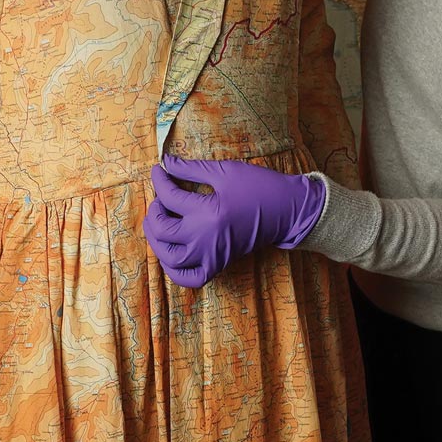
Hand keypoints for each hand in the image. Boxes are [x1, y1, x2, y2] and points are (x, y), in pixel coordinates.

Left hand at [142, 155, 325, 287]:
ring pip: (169, 258)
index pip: (170, 197)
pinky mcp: (219, 264)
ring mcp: (212, 256)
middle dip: (153, 212)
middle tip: (160, 198)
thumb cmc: (259, 187)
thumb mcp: (225, 171)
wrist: (287, 211)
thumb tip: (167, 162)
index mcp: (208, 212)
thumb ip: (192, 169)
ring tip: (160, 223)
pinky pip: (190, 278)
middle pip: (163, 230)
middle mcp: (206, 238)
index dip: (159, 180)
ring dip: (156, 240)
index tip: (158, 170)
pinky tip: (171, 252)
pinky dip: (174, 270)